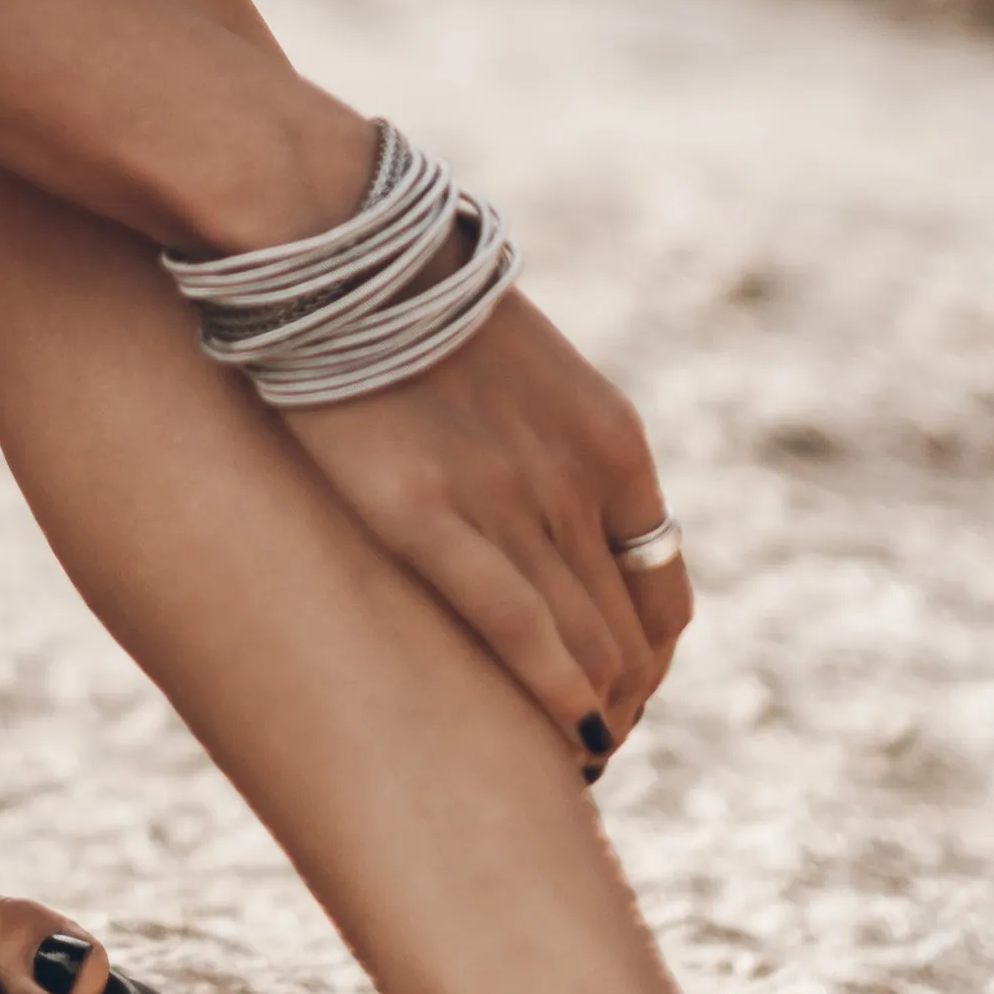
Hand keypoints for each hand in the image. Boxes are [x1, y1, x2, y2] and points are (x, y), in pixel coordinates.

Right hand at [281, 289, 692, 769]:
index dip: (647, 657)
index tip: (618, 692)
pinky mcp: (425, 512)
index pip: (662, 588)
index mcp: (609, 438)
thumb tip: (538, 502)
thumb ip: (543, 441)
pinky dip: (554, 697)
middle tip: (588, 742)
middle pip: (630, 632)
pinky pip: (520, 632)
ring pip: (587, 645)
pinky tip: (565, 738)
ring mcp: (506, 496)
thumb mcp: (519, 368)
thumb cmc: (407, 294)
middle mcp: (575, 475)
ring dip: (593, 714)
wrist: (331, 237)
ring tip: (573, 757)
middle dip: (620, 700)